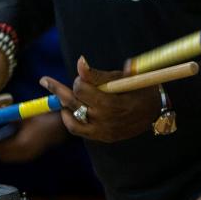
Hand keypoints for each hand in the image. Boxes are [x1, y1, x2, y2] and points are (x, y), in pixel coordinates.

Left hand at [0, 111, 67, 162]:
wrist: (60, 126)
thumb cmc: (42, 118)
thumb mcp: (23, 117)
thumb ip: (8, 120)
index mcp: (22, 144)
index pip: (1, 149)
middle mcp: (25, 153)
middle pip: (4, 157)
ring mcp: (29, 156)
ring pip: (9, 159)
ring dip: (0, 154)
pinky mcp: (32, 155)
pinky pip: (16, 158)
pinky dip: (7, 155)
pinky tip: (4, 148)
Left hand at [40, 56, 156, 142]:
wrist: (156, 112)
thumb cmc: (142, 89)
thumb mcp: (126, 77)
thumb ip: (101, 74)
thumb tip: (80, 62)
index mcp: (114, 103)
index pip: (83, 90)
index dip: (80, 80)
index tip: (83, 73)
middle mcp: (106, 119)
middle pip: (73, 103)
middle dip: (57, 89)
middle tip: (44, 80)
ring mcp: (103, 130)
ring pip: (72, 117)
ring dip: (63, 104)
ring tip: (57, 94)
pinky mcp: (102, 137)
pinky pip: (78, 130)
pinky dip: (69, 119)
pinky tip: (66, 109)